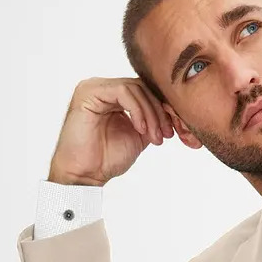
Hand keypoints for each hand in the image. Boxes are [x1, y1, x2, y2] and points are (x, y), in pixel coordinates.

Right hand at [48, 77, 180, 186]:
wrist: (86, 174)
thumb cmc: (107, 158)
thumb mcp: (140, 135)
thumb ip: (153, 119)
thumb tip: (174, 110)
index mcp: (114, 96)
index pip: (146, 91)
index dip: (164, 108)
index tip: (176, 130)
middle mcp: (104, 88)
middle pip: (143, 87)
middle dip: (160, 111)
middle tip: (166, 134)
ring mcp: (95, 88)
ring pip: (135, 88)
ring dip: (150, 113)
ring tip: (154, 136)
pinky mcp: (89, 92)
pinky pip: (123, 91)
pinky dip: (137, 110)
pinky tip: (140, 129)